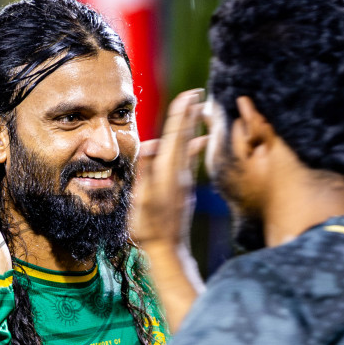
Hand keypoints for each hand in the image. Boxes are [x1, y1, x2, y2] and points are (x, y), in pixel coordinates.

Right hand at [132, 89, 205, 251]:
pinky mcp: (185, 190)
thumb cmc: (149, 228)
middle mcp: (179, 174)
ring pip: (189, 147)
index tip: (188, 95)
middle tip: (198, 93)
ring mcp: (184, 182)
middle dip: (190, 114)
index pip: (174, 136)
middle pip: (185, 138)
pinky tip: (201, 141)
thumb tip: (151, 144)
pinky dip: (194, 144)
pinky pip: (190, 160)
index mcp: (168, 172)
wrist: (168, 251)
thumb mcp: (142, 200)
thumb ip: (146, 171)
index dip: (180, 115)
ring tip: (199, 109)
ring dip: (193, 126)